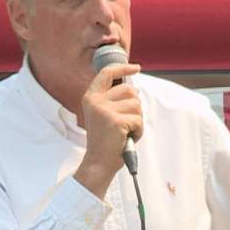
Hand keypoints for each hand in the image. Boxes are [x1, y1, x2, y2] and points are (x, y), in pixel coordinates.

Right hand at [74, 62, 142, 197]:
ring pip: (136, 105)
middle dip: (135, 107)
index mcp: (91, 97)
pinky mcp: (115, 121)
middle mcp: (95, 101)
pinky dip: (138, 131)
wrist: (98, 162)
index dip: (122, 68)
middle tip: (127, 122)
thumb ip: (114, 100)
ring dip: (137, 120)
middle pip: (129, 90)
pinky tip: (127, 138)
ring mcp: (104, 110)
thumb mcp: (104, 115)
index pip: (107, 73)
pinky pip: (138, 120)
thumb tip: (134, 89)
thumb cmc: (105, 140)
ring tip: (125, 132)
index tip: (136, 67)